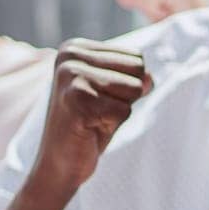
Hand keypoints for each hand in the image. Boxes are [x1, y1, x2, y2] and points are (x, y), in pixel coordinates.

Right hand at [29, 41, 151, 197]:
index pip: (136, 58)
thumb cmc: (90, 125)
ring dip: (119, 111)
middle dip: (126, 97)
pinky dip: (112, 125)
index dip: (127, 85)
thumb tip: (149, 79)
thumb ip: (135, 77)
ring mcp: (71, 76)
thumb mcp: (114, 93)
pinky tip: (89, 129)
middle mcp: (69, 56)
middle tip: (98, 111)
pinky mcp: (76, 100)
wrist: (59, 162)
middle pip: (138, 70)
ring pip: (134, 88)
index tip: (99, 99)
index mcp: (75, 47)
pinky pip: (124, 111)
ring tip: (94, 119)